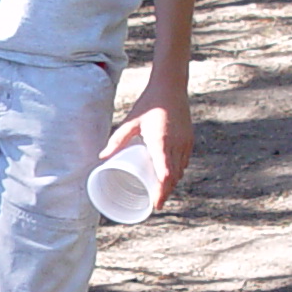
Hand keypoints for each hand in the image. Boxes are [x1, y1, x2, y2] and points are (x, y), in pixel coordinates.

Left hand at [105, 88, 192, 205]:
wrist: (170, 87)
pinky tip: (171, 175)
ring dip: (172, 182)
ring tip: (161, 191)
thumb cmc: (148, 104)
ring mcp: (185, 142)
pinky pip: (185, 161)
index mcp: (162, 143)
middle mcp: (177, 145)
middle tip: (154, 202)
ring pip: (181, 170)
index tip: (155, 204)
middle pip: (174, 177)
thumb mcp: (130, 122)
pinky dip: (178, 171)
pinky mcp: (189, 139)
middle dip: (166, 192)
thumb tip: (102, 157)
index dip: (162, 192)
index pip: (166, 175)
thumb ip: (117, 140)